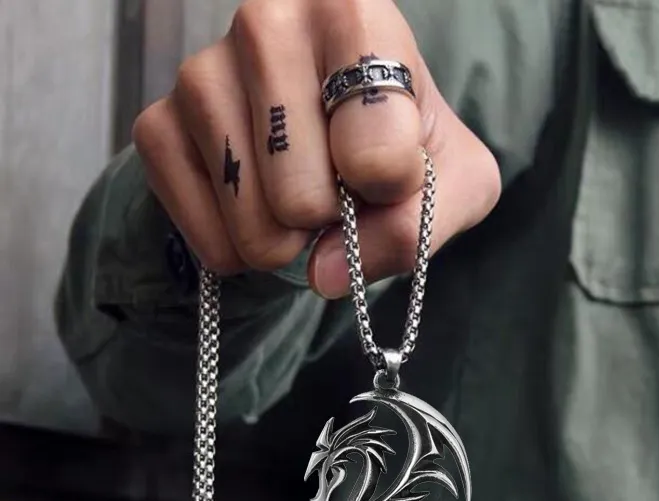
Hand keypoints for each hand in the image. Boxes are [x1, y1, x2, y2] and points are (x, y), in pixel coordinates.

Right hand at [132, 0, 500, 298]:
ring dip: (286, 243)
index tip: (387, 172)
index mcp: (353, 13)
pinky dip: (240, 252)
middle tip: (337, 193)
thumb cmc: (404, 149)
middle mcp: (266, 24)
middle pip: (302, 198)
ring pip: (253, 223)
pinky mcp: (157, 125)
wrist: (333, 141)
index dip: (388, 192)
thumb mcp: (455, 184)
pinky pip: (205, 234)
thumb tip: (324, 271)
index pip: (374, 150)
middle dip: (329, 224)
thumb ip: (418, 226)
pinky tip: (257, 214)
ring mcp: (201, 72)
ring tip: (299, 201)